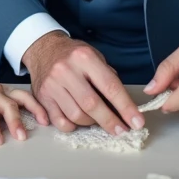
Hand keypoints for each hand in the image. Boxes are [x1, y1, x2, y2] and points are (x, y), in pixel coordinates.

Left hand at [0, 68, 48, 145]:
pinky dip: (36, 105)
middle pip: (7, 105)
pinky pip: (24, 96)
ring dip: (32, 110)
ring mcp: (2, 90)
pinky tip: (44, 116)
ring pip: (20, 98)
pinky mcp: (8, 92)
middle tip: (20, 137)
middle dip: (15, 121)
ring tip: (43, 122)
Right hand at [22, 31, 144, 134]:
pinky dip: (72, 126)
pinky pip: (59, 121)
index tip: (136, 122)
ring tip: (97, 120)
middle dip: (110, 121)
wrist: (43, 48)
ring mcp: (52, 84)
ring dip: (91, 123)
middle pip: (92, 104)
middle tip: (122, 131)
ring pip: (76, 115)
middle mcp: (66, 70)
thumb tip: (124, 106)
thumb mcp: (94, 56)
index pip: (110, 86)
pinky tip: (77, 122)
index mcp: (84, 58)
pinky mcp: (42, 97)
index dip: (125, 107)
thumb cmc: (73, 54)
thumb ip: (108, 77)